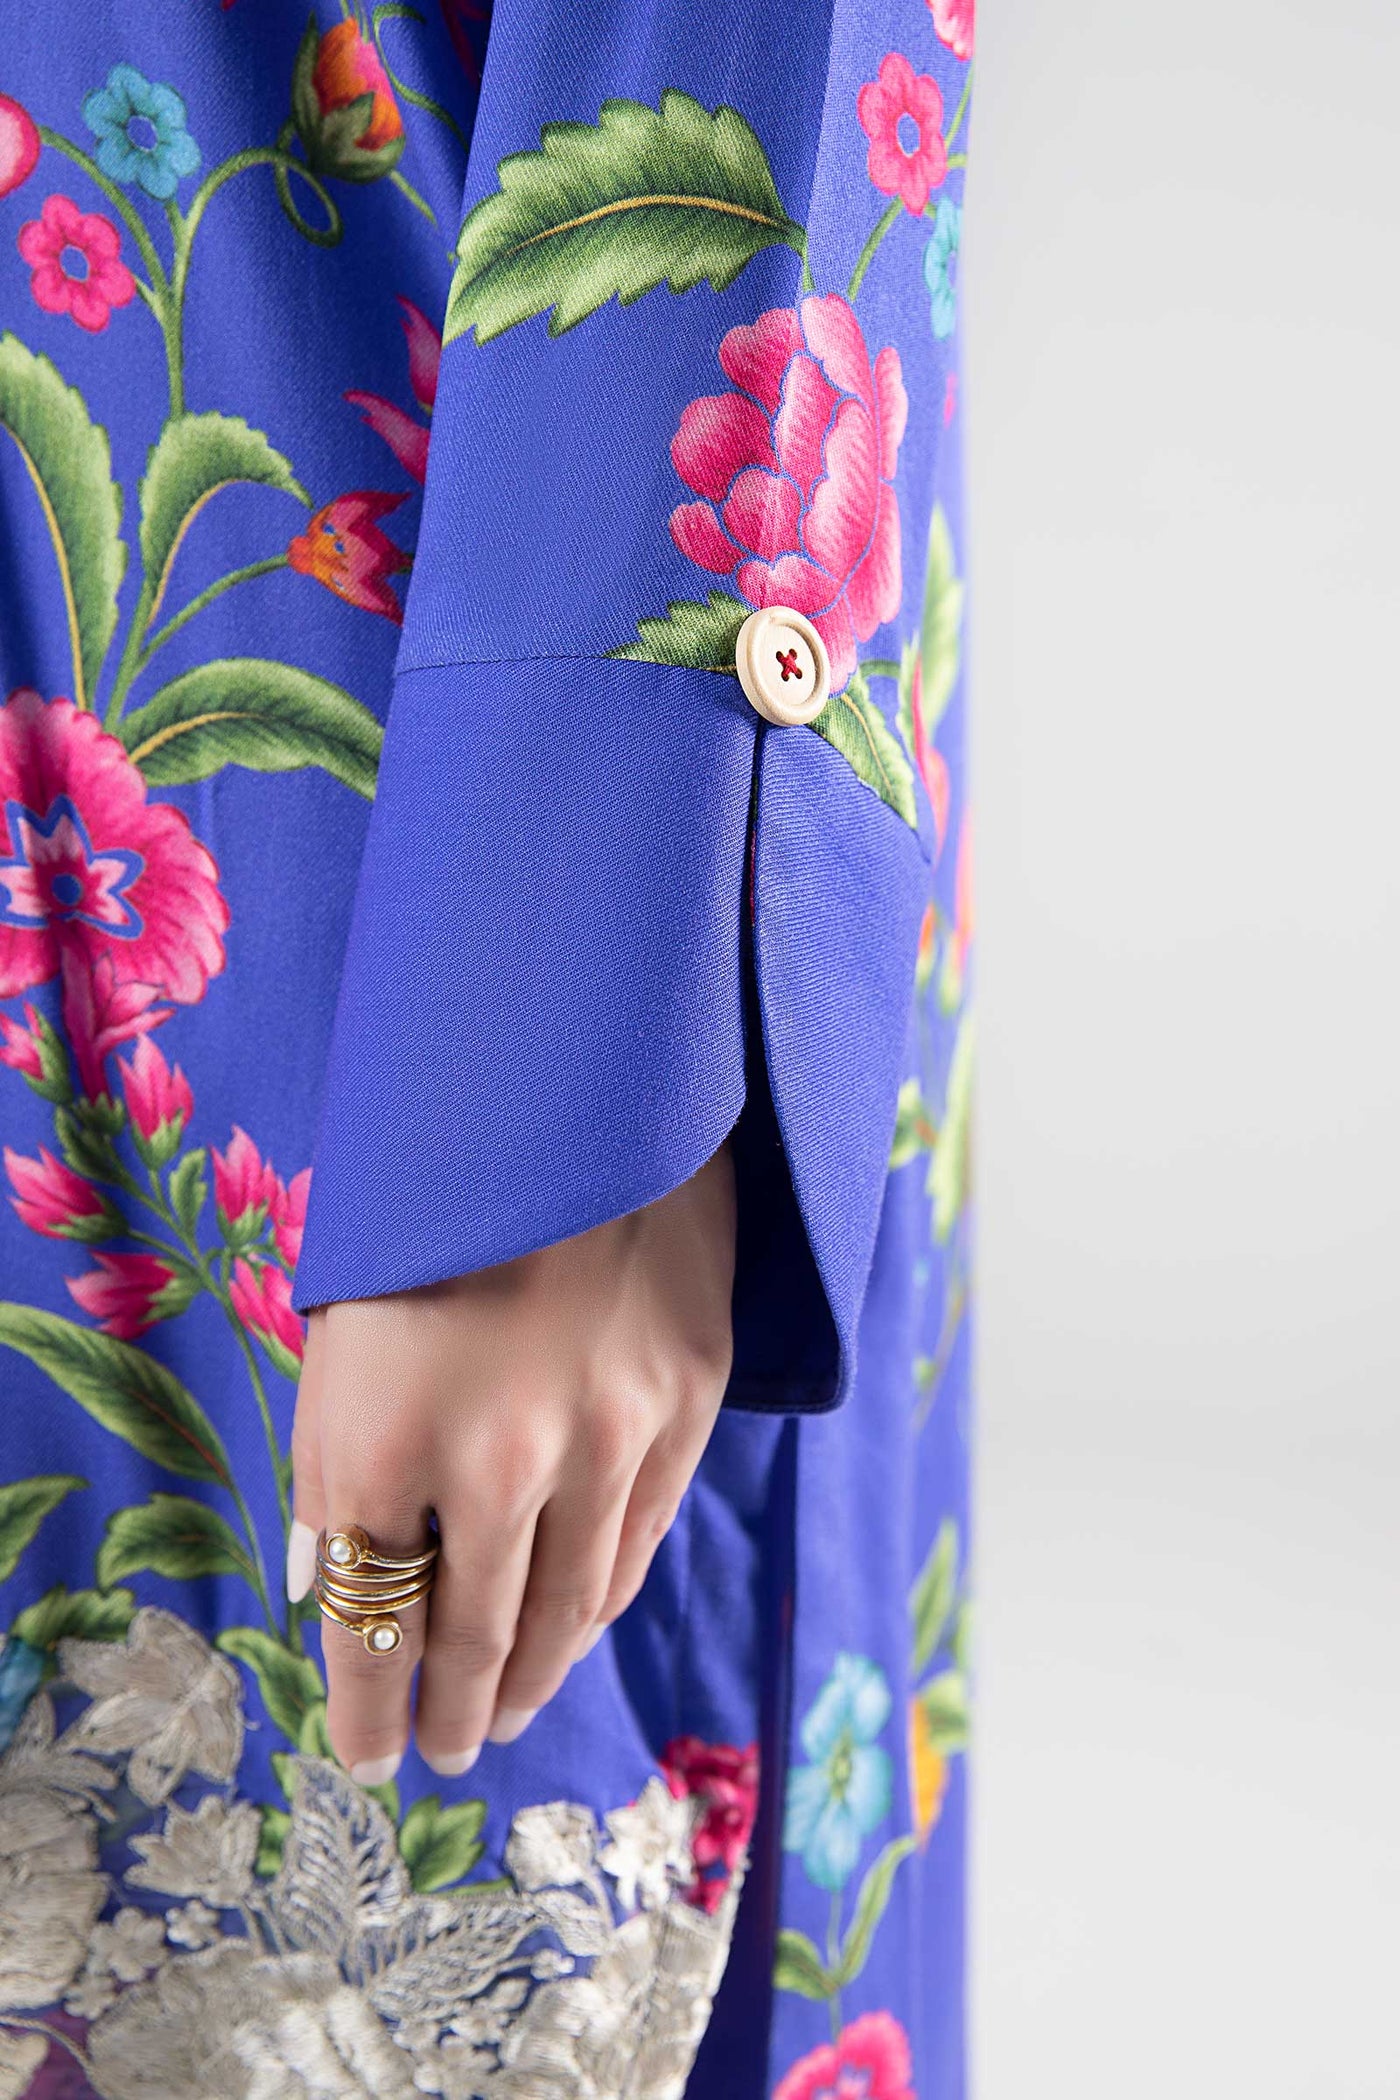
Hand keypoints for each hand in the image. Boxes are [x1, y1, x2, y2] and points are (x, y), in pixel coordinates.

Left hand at [286, 1142, 735, 1782]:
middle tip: (446, 1751)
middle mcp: (495, 1458)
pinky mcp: (684, 1405)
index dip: (366, 1708)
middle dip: (452, 1709)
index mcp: (377, 1437)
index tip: (367, 1753)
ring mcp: (605, 1437)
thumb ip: (334, 1465)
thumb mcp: (340, 1329)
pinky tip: (577, 1628)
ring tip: (507, 1711)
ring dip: (533, 1676)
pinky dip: (599, 1603)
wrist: (572, 1091)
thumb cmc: (431, 1207)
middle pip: (474, 1634)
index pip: (367, 1624)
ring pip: (569, 1607)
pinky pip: (638, 1542)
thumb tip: (332, 1580)